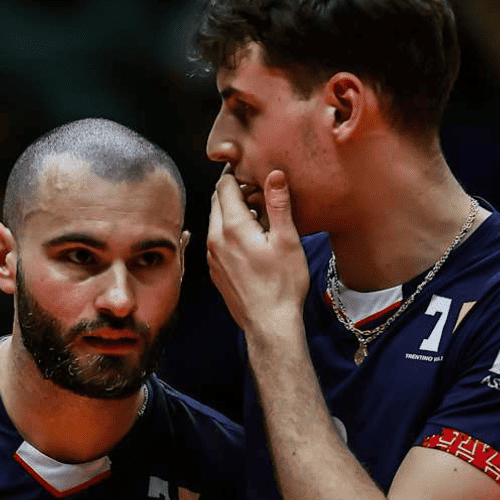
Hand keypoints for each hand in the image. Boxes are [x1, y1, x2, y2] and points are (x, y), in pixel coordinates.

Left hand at [206, 167, 309, 339]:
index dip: (239, 175)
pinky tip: (251, 241)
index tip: (256, 175)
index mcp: (232, 227)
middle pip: (217, 201)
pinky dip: (229, 231)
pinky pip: (217, 240)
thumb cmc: (282, 285)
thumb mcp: (287, 241)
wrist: (269, 324)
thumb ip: (278, 204)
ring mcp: (212, 256)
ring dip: (233, 212)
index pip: (224, 186)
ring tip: (260, 219)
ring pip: (216, 220)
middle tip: (260, 194)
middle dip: (235, 192)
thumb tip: (274, 174)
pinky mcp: (215, 270)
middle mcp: (215, 239)